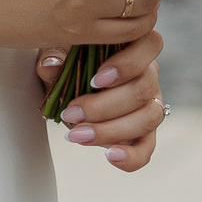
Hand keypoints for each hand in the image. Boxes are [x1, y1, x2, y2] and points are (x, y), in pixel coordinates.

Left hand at [39, 31, 164, 171]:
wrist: (66, 90)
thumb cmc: (67, 63)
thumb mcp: (57, 53)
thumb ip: (54, 55)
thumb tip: (51, 65)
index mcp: (133, 46)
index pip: (150, 44)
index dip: (128, 64)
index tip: (95, 80)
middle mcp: (148, 74)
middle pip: (143, 89)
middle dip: (104, 106)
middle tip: (70, 114)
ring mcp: (150, 104)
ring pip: (148, 118)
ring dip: (111, 130)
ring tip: (77, 136)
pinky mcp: (143, 134)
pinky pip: (146, 149)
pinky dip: (131, 157)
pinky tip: (109, 156)